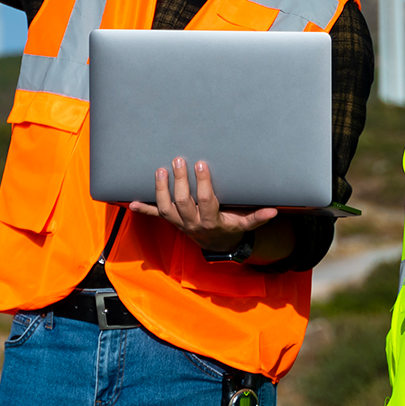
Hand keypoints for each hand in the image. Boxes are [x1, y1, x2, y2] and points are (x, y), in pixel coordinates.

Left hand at [128, 157, 277, 254]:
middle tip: (178, 160)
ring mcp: (179, 223)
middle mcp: (192, 224)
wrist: (215, 245)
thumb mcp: (244, 224)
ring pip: (166, 209)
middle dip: (180, 183)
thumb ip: (256, 217)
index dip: (203, 184)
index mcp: (211, 221)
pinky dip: (143, 209)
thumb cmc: (230, 228)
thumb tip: (274, 211)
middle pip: (183, 203)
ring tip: (159, 170)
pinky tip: (130, 200)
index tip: (200, 164)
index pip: (206, 201)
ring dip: (160, 191)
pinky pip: (155, 216)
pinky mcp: (170, 222)